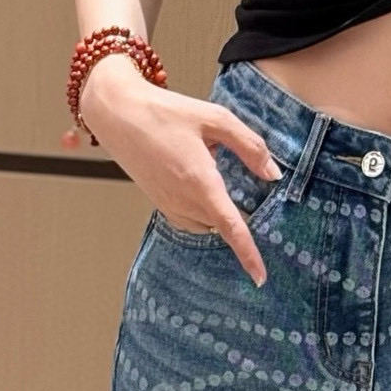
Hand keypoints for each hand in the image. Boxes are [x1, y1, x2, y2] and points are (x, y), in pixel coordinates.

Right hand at [78, 54, 282, 286]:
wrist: (117, 113)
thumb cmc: (164, 112)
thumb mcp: (214, 118)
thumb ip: (249, 146)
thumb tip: (272, 174)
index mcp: (200, 182)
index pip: (231, 228)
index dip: (248, 254)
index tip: (260, 278)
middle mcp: (184, 201)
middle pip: (223, 225)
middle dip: (238, 218)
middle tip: (247, 193)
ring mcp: (169, 206)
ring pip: (208, 224)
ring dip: (219, 211)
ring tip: (217, 177)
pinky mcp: (161, 204)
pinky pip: (192, 219)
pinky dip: (204, 210)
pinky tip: (201, 183)